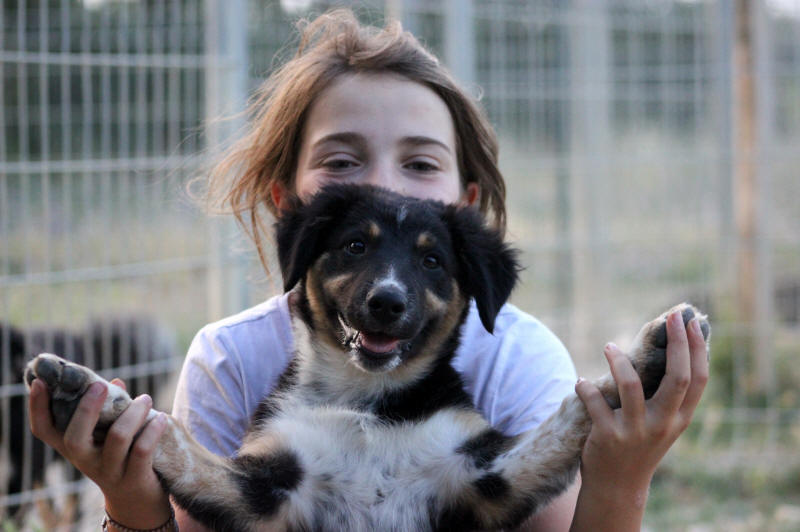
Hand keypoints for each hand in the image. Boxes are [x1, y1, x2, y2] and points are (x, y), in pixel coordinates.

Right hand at [28, 377, 171, 528]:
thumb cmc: (120, 457)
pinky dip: (153, 429)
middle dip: (87, 409)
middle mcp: (84, 461)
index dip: (37, 407)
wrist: (136, 501)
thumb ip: (110, 410)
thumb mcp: (106, 437)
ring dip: (134, 413)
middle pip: (74, 437)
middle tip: (100, 386)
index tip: (39, 382)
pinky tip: (161, 418)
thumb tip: (116, 382)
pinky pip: (142, 450)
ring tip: (146, 399)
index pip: (43, 430)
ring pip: (117, 437)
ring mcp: (108, 472)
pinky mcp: (133, 478)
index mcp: (72, 448)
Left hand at [575, 310, 708, 506]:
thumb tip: (673, 349)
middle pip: (677, 378)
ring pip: (630, 386)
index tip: (691, 321)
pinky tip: (581, 383)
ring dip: (618, 361)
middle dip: (676, 343)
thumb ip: (669, 395)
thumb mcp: (664, 424)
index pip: (698, 379)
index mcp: (680, 418)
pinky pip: (595, 401)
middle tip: (671, 317)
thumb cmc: (641, 445)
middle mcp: (663, 424)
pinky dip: (585, 387)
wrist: (618, 487)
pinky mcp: (607, 436)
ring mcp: (635, 431)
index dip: (697, 349)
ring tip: (608, 346)